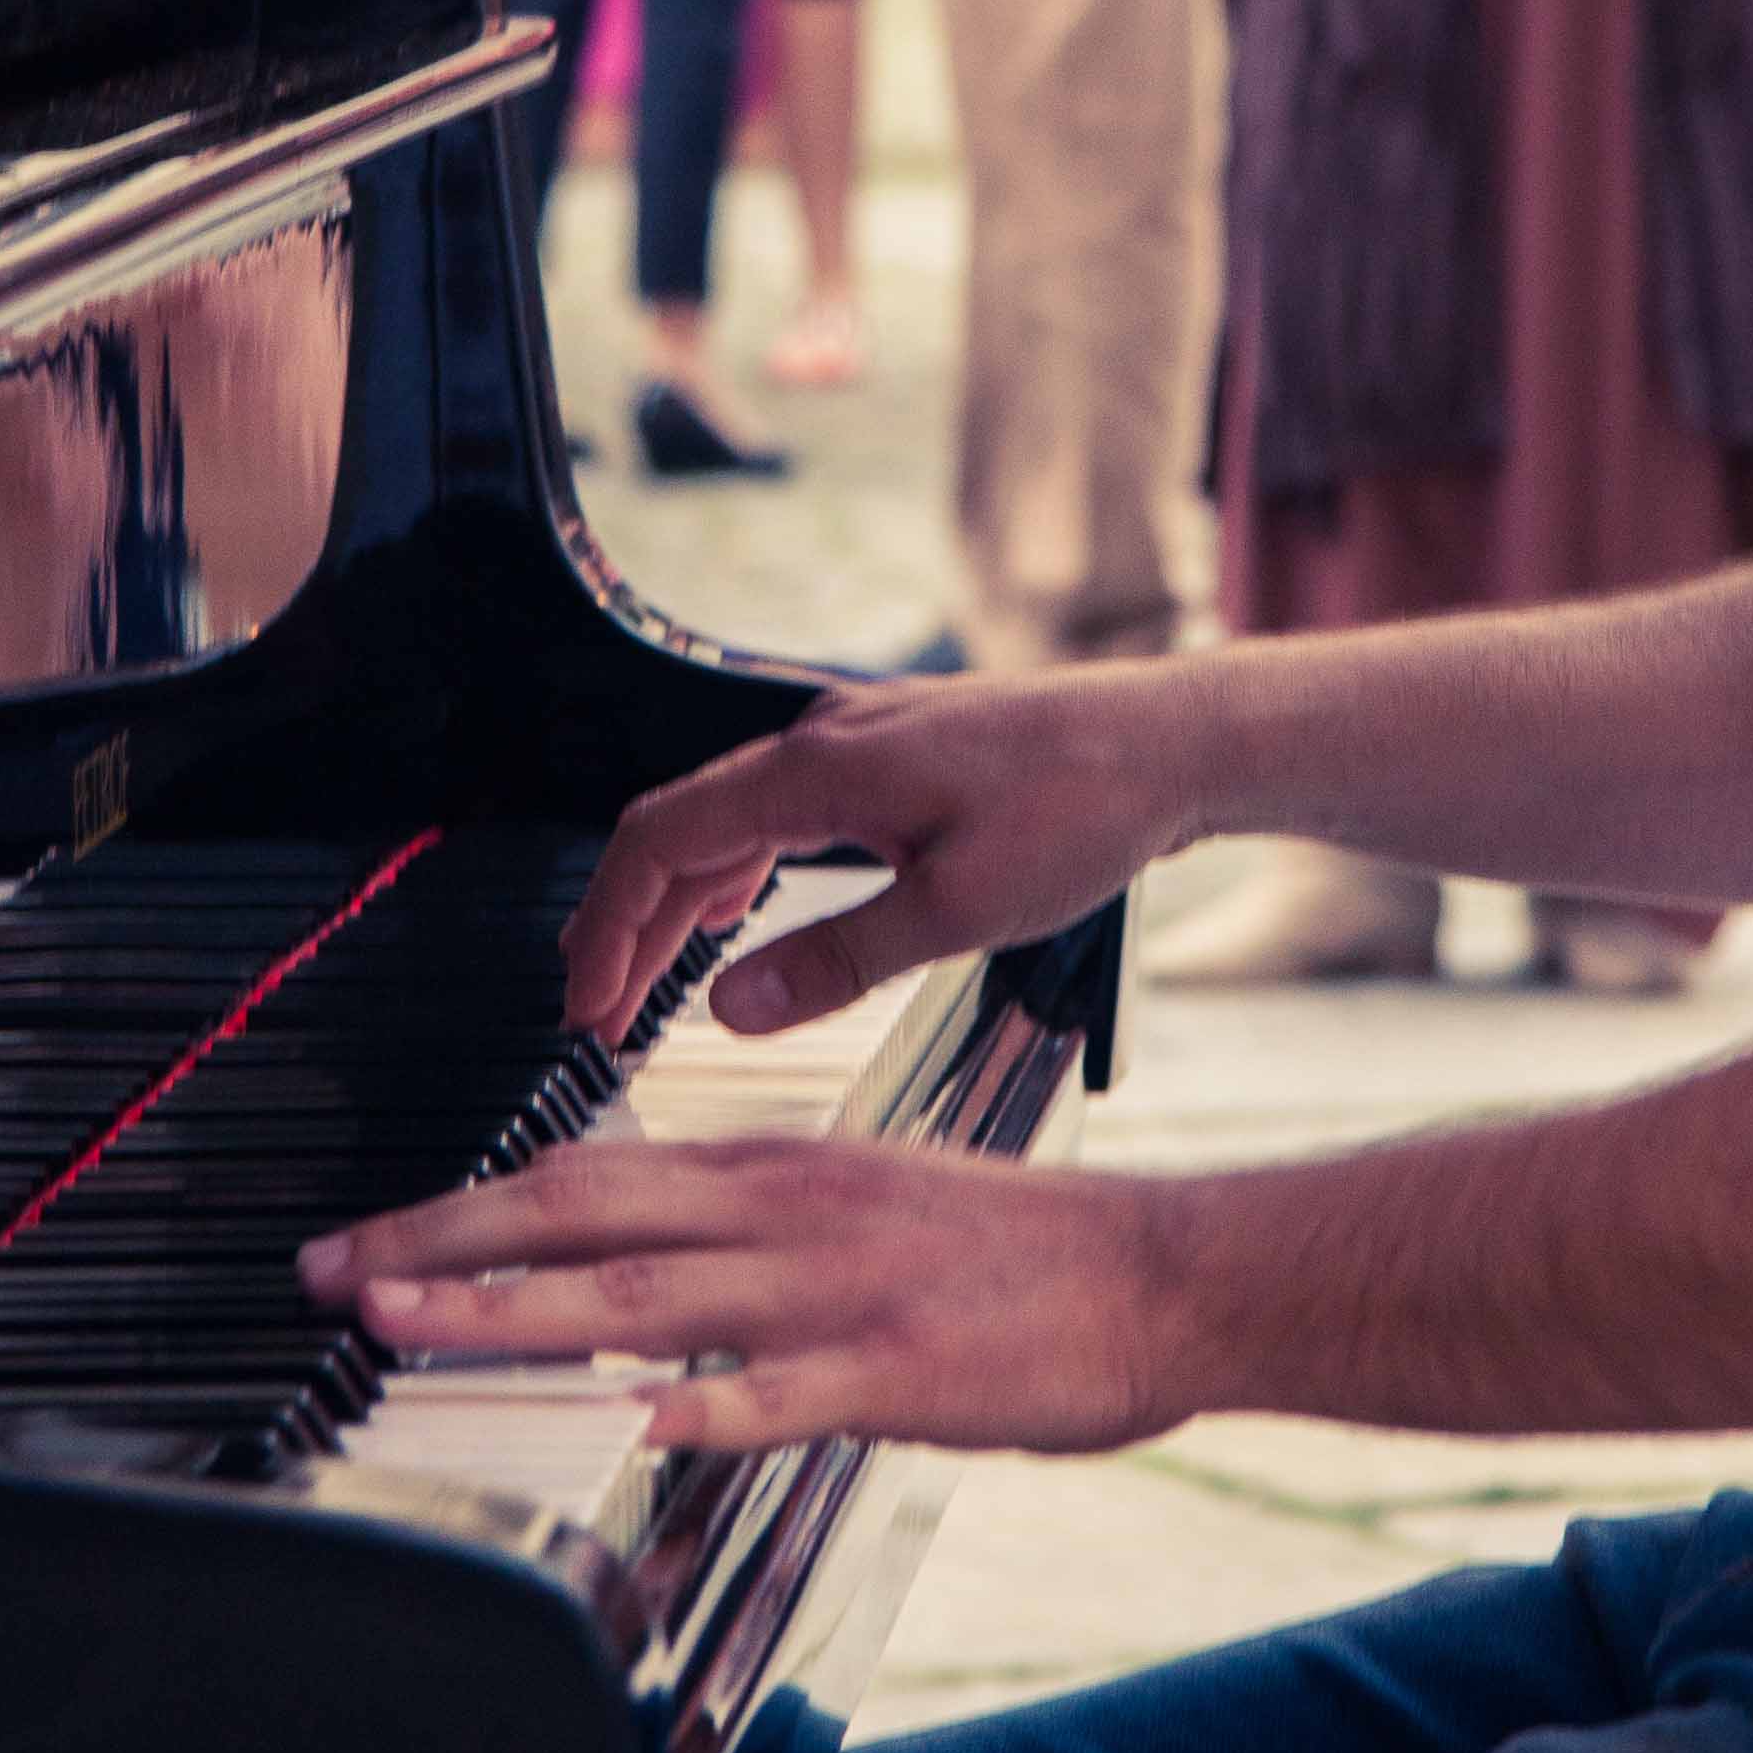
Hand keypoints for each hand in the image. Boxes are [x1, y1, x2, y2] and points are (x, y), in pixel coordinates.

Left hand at [301, 1133, 1191, 1454]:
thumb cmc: (1017, 1252)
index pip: (585, 1169)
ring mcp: (832, 1290)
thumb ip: (753, 1230)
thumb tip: (643, 1269)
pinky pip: (768, 1391)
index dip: (465, 1205)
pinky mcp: (891, 1370)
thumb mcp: (866, 1203)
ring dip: (507, 1311)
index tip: (371, 1238)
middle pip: (579, 1211)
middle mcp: (784, 1210)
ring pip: (639, 1289)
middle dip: (439, 1246)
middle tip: (330, 1276)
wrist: (1160, 1271)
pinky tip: (614, 1424)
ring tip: (403, 1331)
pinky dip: (684, 1402)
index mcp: (774, 1169)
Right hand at [562, 658, 1207, 1047]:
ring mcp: (855, 742)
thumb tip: (729, 1007)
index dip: (608, 928)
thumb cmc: (1082, 807)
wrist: (1168, 743)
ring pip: (727, 821)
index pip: (660, 841)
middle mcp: (821, 742)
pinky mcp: (891, 756)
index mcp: (817, 771)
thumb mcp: (953, 912)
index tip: (585, 1003)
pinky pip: (777, 811)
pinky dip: (735, 871)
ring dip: (679, 901)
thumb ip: (833, 962)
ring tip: (647, 981)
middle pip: (679, 829)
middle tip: (597, 1010)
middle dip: (626, 923)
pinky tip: (736, 914)